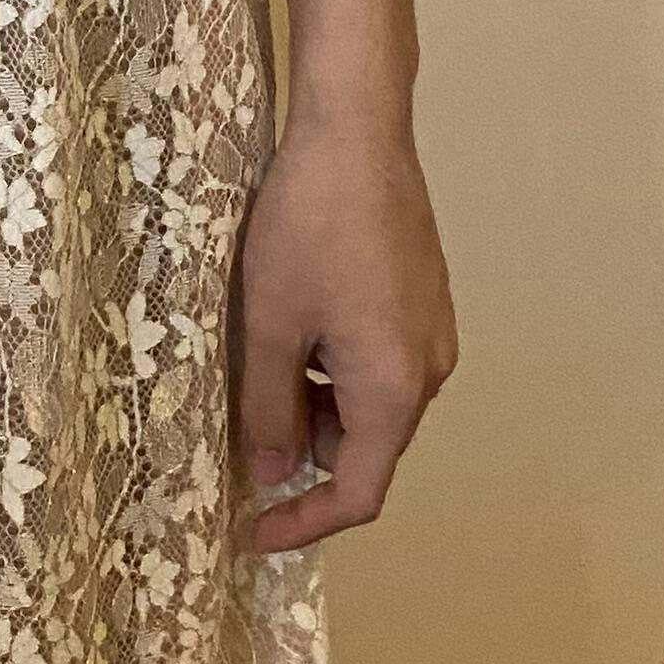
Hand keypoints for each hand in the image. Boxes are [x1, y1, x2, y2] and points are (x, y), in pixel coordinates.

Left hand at [229, 109, 454, 550]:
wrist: (357, 132)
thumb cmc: (307, 225)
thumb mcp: (269, 325)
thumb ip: (269, 410)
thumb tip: (270, 473)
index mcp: (393, 389)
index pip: (357, 493)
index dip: (302, 524)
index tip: (250, 531)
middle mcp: (427, 371)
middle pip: (365, 450)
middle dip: (300, 457)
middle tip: (234, 434)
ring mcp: (429, 333)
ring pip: (367, 405)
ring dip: (311, 409)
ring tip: (253, 368)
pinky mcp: (421, 301)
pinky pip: (375, 365)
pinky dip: (330, 373)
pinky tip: (288, 330)